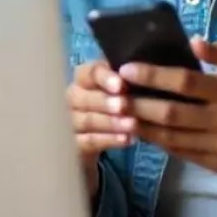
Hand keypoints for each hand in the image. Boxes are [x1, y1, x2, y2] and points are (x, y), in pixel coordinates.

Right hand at [66, 60, 136, 194]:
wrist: (101, 135)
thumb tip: (146, 72)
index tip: (121, 85)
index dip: (104, 78)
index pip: (89, 73)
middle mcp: (73, 98)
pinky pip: (89, 141)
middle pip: (83, 98)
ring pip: (87, 120)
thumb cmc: (116, 103)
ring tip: (132, 125)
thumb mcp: (121, 88)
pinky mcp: (75, 144)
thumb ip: (128, 79)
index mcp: (83, 78)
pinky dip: (108, 140)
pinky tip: (127, 139)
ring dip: (110, 122)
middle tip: (124, 106)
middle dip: (106, 102)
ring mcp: (70, 122)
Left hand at [117, 38, 216, 175]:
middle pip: (172, 112)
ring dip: (142, 126)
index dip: (153, 75)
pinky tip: (143, 130)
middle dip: (138, 103)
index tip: (127, 69)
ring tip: (119, 114)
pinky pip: (181, 152)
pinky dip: (159, 141)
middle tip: (113, 94)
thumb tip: (193, 40)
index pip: (185, 82)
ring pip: (172, 137)